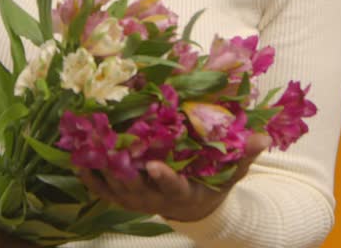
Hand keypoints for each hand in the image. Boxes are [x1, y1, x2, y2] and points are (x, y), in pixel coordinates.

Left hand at [78, 134, 271, 222]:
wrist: (194, 204)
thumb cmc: (213, 180)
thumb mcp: (232, 170)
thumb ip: (244, 154)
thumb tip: (263, 137)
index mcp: (183, 191)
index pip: (172, 187)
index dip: (163, 178)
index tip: (154, 165)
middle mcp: (156, 198)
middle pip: (135, 187)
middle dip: (120, 168)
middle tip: (105, 144)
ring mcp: (137, 198)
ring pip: (114, 188)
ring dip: (98, 168)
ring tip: (83, 144)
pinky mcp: (123, 196)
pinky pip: (102, 189)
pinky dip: (89, 175)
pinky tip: (76, 157)